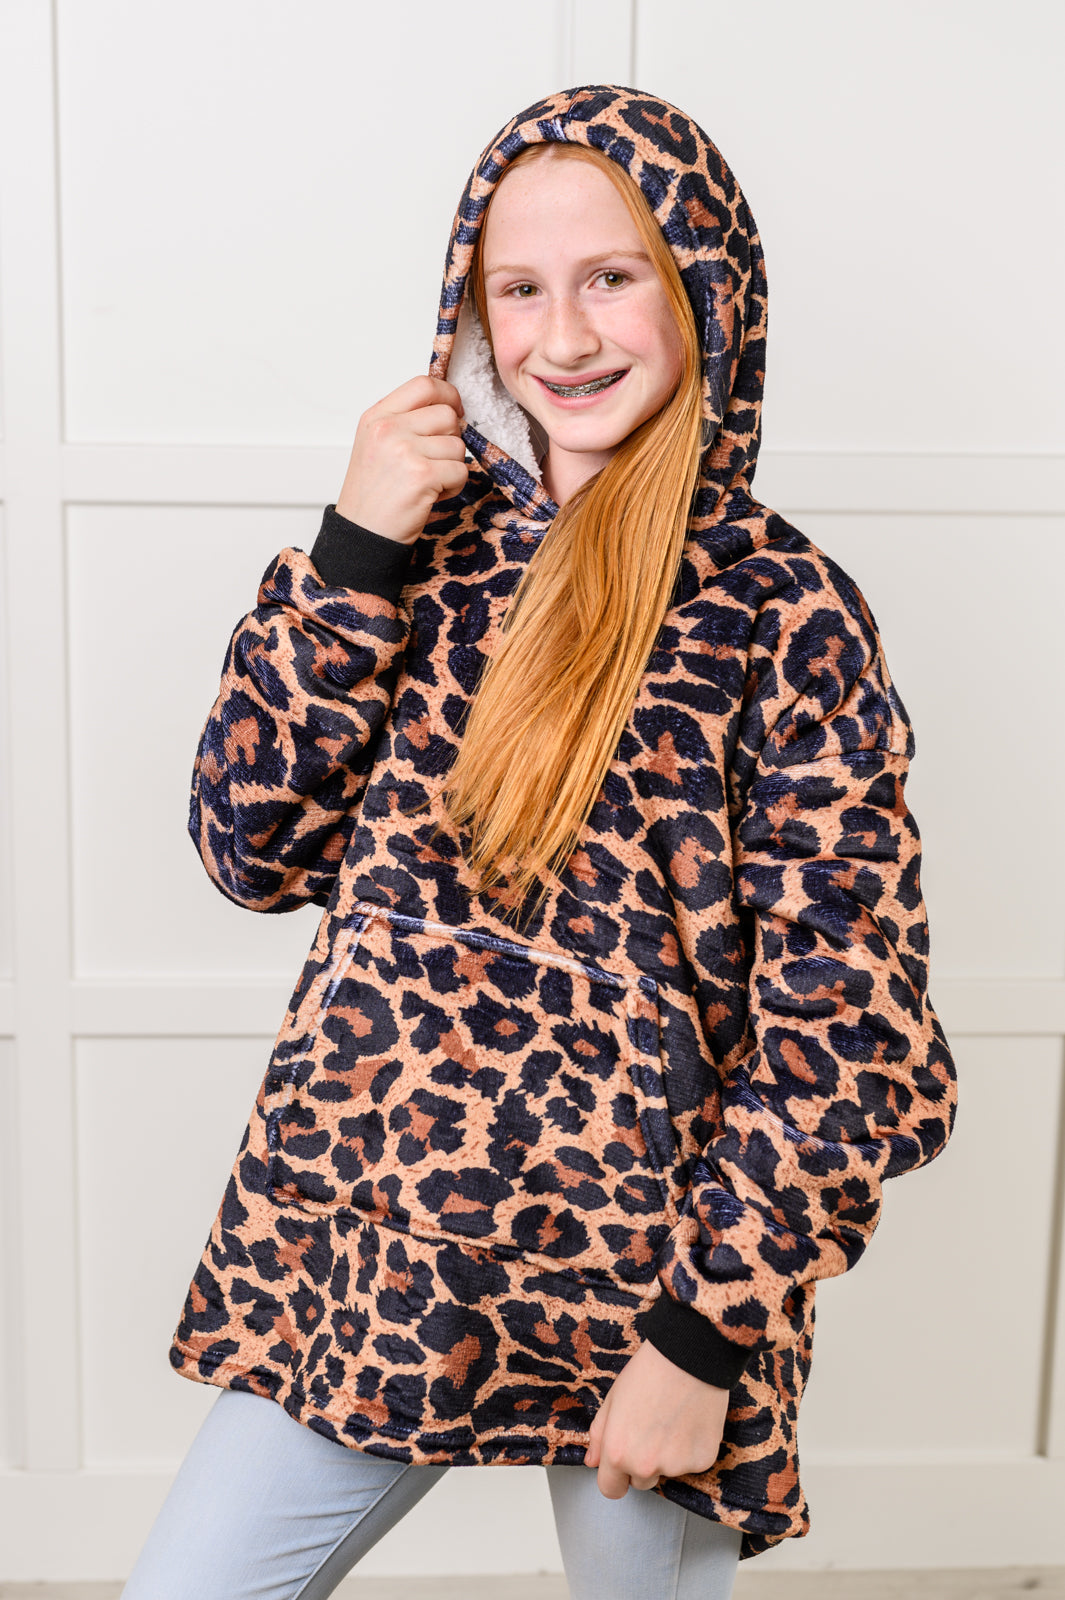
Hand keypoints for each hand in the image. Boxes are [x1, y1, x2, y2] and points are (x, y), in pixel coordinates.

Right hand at [335, 375, 467, 544]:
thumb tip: (450, 408)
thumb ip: (407, 422)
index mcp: (377, 417)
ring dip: (451, 467)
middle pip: (447, 415)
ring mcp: (404, 450)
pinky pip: (461, 471)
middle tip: (433, 462)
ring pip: (458, 445)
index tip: (454, 410)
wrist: (362, 535)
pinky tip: (431, 495)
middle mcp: (388, 429)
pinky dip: (453, 487)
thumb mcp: (377, 445)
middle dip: (450, 439)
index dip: (448, 395)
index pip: (424, 384)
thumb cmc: (373, 495)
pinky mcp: (422, 475)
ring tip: (427, 482)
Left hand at [583, 1339, 729, 1497]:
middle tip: (651, 1428)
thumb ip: (600, 1435)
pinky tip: (691, 1420)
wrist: (689, 1356)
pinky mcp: (702, 1461)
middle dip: (643, 1463)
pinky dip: (691, 1448)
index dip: (615, 1477)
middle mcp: (645, 1466)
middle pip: (640, 1481)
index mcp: (617, 1453)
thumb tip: (593, 1461)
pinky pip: (692, 1463)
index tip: (622, 1466)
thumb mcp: (613, 1399)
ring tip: (673, 1418)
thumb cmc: (649, 1372)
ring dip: (668, 1456)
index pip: (610, 1490)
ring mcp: (676, 1466)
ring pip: (667, 1471)